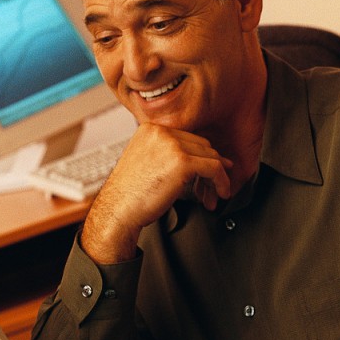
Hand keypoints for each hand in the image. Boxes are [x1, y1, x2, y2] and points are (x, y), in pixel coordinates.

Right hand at [82, 123, 231, 262]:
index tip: (209, 173)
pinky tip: (221, 193)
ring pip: (211, 156)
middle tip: (213, 187)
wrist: (118, 210)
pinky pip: (214, 168)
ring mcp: (172, 145)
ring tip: (217, 193)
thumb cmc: (130, 195)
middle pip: (201, 145)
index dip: (200, 158)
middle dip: (210, 167)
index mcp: (150, 129)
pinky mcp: (182, 162)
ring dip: (217, 177)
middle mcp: (161, 132)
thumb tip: (199, 158)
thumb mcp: (145, 163)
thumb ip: (166, 154)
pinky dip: (222, 181)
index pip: (187, 138)